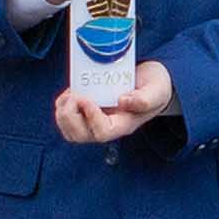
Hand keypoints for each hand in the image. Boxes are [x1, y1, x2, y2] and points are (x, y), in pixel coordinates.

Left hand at [51, 61, 176, 144]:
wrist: (151, 82)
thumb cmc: (155, 87)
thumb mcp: (156, 90)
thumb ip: (144, 99)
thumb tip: (123, 101)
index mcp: (124, 125)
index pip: (102, 132)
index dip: (91, 118)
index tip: (87, 98)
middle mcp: (107, 127)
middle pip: (80, 136)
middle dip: (69, 117)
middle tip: (75, 96)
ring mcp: (95, 121)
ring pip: (70, 131)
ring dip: (62, 113)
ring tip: (70, 94)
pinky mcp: (86, 113)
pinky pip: (66, 119)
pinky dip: (62, 106)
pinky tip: (70, 93)